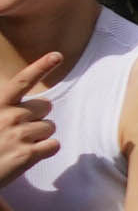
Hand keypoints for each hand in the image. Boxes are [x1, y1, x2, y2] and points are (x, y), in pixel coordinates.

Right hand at [0, 53, 60, 187]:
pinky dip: (45, 151)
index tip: (57, 55)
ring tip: (19, 145)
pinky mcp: (28, 154)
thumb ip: (7, 107)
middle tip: (19, 130)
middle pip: (46, 106)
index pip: (22, 81)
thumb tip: (33, 103)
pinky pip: (53, 145)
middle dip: (38, 116)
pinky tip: (27, 155)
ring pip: (50, 127)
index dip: (41, 66)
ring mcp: (19, 135)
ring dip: (39, 136)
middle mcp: (10, 116)